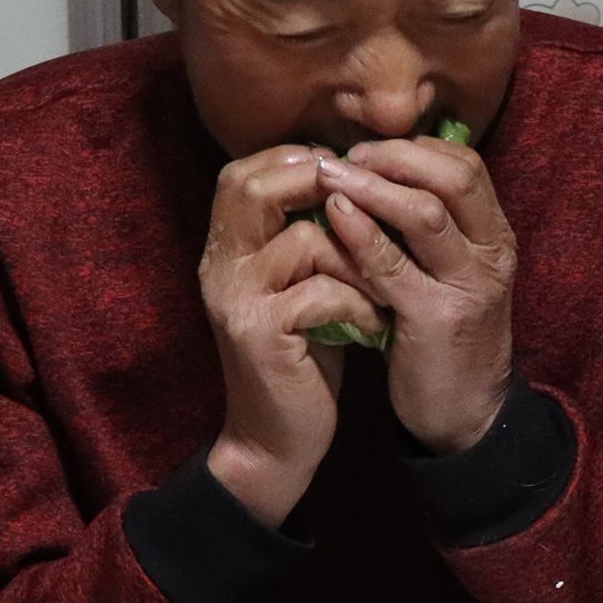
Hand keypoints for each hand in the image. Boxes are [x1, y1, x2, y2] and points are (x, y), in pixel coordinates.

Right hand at [201, 147, 380, 526]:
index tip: (351, 179)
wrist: (277, 441)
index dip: (295, 160)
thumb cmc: (301, 358)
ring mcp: (235, 299)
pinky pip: (323, 290)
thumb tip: (354, 178)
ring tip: (383, 290)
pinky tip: (375, 327)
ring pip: (308, 239)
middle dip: (325, 190)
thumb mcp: (299, 288)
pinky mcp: (260, 334)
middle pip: (256, 187)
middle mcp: (219, 267)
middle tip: (371, 216)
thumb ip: (310, 237)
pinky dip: (360, 304)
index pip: (242, 173)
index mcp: (224, 250)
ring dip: (361, 260)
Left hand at [315, 133, 517, 454]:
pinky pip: (394, 265)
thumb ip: (425, 230)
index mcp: (495, 236)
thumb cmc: (443, 337)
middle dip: (396, 157)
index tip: (368, 149)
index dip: (414, 147)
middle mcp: (492, 254)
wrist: (466, 413)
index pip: (466, 165)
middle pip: (454, 177)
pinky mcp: (437, 319)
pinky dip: (361, 233)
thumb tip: (374, 172)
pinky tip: (334, 216)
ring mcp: (469, 286)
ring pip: (425, 214)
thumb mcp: (447, 273)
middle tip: (346, 155)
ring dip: (372, 186)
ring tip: (330, 175)